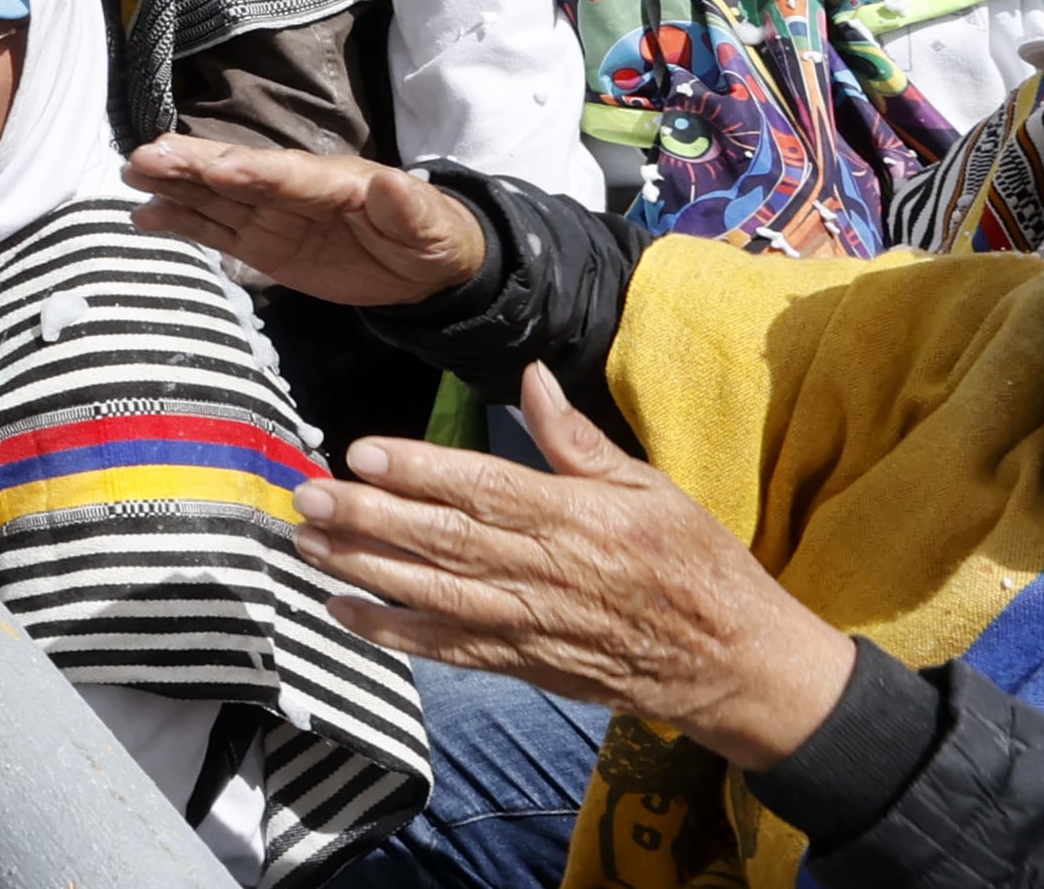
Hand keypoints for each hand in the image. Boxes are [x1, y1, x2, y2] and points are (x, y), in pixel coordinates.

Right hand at [121, 135, 486, 307]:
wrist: (423, 263)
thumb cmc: (430, 235)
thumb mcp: (429, 224)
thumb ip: (407, 206)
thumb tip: (390, 183)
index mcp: (333, 182)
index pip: (287, 175)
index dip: (252, 171)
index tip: (216, 169)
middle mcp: (292, 190)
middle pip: (236, 174)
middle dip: (192, 164)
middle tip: (146, 155)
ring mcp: (273, 215)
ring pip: (214, 197)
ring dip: (174, 184)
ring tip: (131, 173)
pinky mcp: (262, 243)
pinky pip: (215, 230)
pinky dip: (180, 221)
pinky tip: (145, 216)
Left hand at [288, 369, 859, 775]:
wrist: (736, 665)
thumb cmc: (696, 566)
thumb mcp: (652, 489)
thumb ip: (578, 440)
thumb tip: (530, 377)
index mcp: (579, 519)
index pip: (486, 488)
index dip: (421, 471)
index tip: (361, 452)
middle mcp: (548, 574)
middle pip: (446, 543)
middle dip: (369, 520)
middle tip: (308, 497)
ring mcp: (533, 625)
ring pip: (436, 597)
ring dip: (365, 572)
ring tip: (308, 545)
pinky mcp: (526, 664)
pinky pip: (450, 651)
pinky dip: (394, 635)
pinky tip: (343, 612)